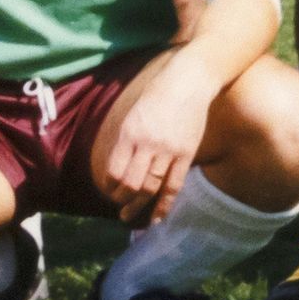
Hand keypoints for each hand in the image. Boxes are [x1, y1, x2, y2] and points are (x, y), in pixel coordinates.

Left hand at [104, 57, 214, 223]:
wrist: (188, 82)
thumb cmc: (158, 94)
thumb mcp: (134, 113)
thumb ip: (127, 140)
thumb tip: (117, 166)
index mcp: (130, 132)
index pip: (115, 170)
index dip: (110, 186)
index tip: (110, 191)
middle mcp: (147, 144)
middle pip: (132, 183)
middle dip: (122, 200)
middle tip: (119, 210)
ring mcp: (168, 150)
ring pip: (151, 187)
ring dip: (139, 205)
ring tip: (130, 216)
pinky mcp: (186, 154)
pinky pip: (174, 186)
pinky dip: (164, 205)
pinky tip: (157, 218)